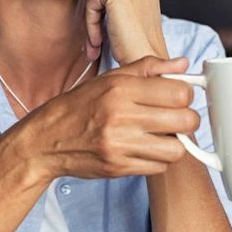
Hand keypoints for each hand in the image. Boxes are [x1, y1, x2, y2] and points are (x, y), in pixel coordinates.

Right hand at [16, 56, 198, 180]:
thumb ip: (147, 68)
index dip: (184, 95)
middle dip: (185, 119)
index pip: (179, 92)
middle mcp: (120, 116)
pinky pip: (159, 167)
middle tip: (173, 117)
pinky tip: (143, 148)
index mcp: (120, 88)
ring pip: (177, 148)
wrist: (46, 139)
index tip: (176, 97)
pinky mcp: (119, 167)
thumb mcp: (109, 79)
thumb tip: (182, 64)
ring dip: (173, 142)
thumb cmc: (79, 106)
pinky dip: (157, 159)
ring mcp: (120, 144)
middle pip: (185, 120)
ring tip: (158, 135)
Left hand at [84, 0, 167, 64]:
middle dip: (97, 16)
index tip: (107, 31)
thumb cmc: (139, 38)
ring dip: (92, 23)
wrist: (146, 57)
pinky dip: (91, 26)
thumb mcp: (132, 5)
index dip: (106, 10)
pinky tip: (98, 42)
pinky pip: (90, 5)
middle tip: (98, 42)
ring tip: (97, 44)